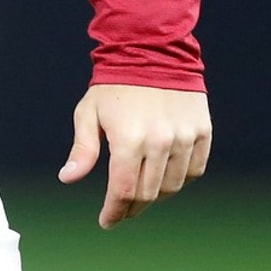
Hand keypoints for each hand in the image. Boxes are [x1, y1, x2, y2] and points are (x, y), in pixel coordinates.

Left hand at [58, 84, 211, 228]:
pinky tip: (165, 175)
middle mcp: (160, 142)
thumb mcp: (89, 112)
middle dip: (131, 207)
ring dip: (156, 195)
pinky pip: (194, 170)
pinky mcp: (202, 132)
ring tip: (142, 191)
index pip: (124, 192)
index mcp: (129, 140)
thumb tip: (67, 178)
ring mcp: (184, 138)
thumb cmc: (114, 84)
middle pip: (148, 194)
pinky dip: (180, 179)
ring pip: (172, 186)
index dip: (114, 212)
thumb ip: (83, 149)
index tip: (107, 220)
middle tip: (122, 209)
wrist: (152, 50)